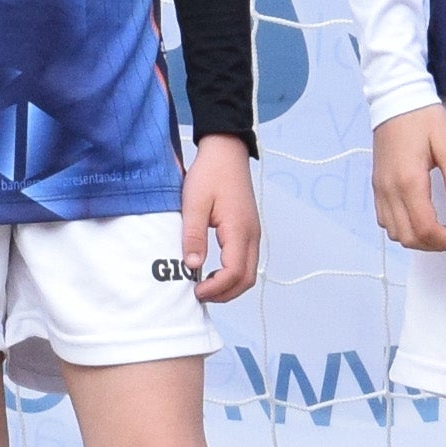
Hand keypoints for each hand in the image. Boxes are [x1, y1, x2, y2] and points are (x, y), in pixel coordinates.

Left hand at [183, 143, 261, 305]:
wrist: (227, 151)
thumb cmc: (211, 173)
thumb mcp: (194, 203)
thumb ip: (193, 236)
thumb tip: (193, 265)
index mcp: (239, 230)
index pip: (234, 273)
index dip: (215, 289)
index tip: (194, 291)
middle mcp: (251, 235)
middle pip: (247, 279)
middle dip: (224, 294)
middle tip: (199, 294)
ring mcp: (253, 233)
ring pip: (249, 273)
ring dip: (229, 286)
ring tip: (204, 286)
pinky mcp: (249, 230)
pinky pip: (246, 261)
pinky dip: (232, 275)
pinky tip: (213, 272)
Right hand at [374, 102, 445, 251]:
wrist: (395, 98)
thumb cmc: (424, 118)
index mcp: (409, 181)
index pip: (425, 228)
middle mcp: (390, 190)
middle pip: (408, 237)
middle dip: (434, 245)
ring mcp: (380, 188)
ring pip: (394, 232)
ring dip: (418, 239)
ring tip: (440, 231)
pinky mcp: (377, 184)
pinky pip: (385, 219)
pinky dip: (403, 228)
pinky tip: (420, 219)